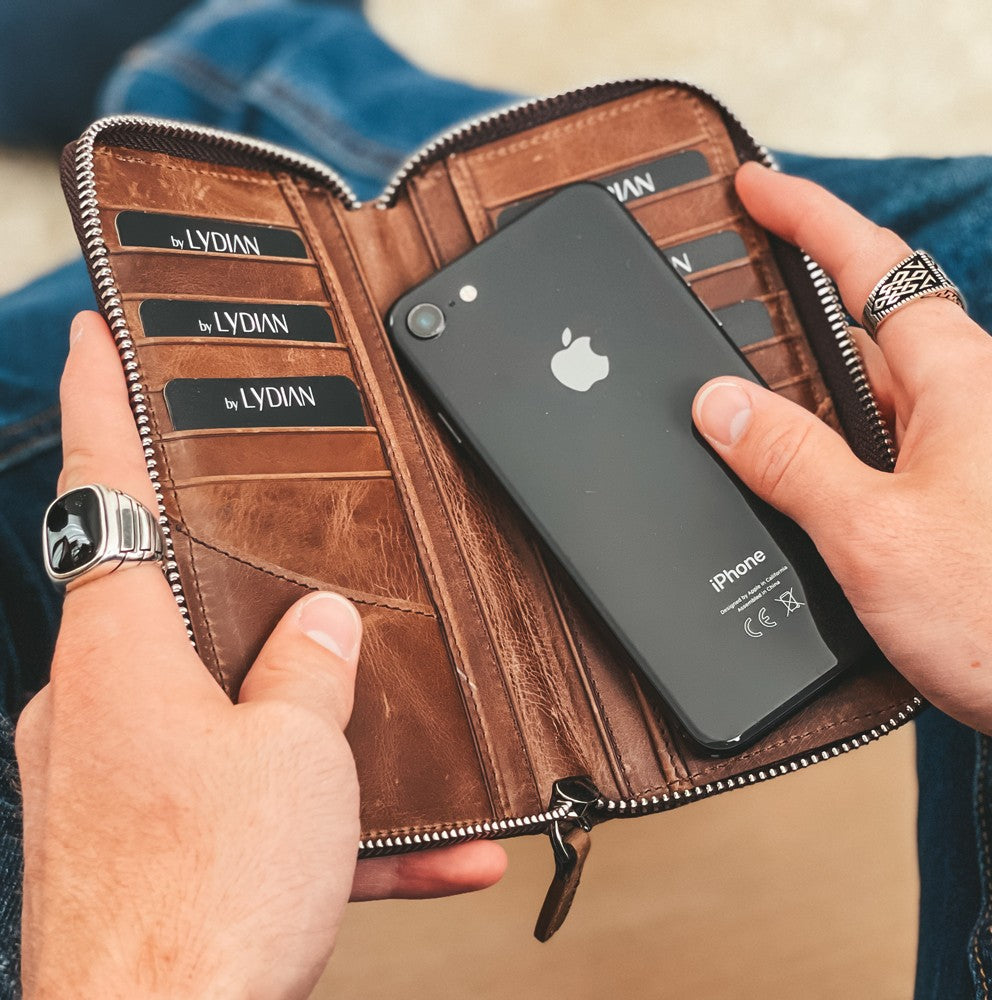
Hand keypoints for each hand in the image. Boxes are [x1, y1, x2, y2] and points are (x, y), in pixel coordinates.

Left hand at [17, 313, 505, 998]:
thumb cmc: (202, 901)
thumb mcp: (296, 755)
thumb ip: (313, 674)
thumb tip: (323, 627)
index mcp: (123, 655)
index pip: (107, 490)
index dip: (105, 402)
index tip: (96, 338)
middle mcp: (104, 706)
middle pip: (181, 608)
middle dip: (258, 596)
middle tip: (305, 575)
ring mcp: (124, 778)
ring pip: (236, 720)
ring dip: (325, 738)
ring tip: (410, 755)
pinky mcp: (155, 846)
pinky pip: (252, 809)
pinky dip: (333, 825)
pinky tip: (432, 849)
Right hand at [692, 162, 991, 738]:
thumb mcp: (871, 532)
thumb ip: (789, 460)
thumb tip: (720, 404)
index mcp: (956, 381)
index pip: (870, 267)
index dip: (806, 216)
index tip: (757, 186)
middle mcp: (973, 402)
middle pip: (878, 313)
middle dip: (811, 281)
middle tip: (751, 262)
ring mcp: (974, 448)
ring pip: (884, 380)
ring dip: (821, 365)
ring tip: (761, 367)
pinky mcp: (969, 494)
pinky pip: (892, 433)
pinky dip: (840, 427)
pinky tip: (810, 462)